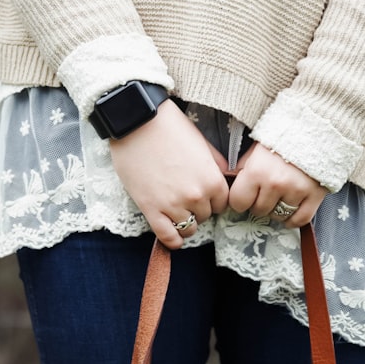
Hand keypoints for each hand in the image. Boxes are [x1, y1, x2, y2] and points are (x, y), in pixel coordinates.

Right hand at [109, 101, 230, 248]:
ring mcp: (173, 205)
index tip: (203, 194)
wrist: (138, 122)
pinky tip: (173, 237)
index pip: (222, 204)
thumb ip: (216, 165)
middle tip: (185, 197)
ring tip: (177, 213)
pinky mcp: (151, 209)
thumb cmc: (170, 128)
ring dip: (185, 223)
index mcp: (212, 180)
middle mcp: (196, 197)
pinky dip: (172, 240)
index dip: (212, 199)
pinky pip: (167, 236)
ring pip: (188, 229)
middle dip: (198, 209)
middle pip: (205, 216)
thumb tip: (227, 176)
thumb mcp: (202, 144)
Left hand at [228, 143, 326, 228]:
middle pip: (258, 211)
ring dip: (276, 210)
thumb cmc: (283, 137)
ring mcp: (296, 191)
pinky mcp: (315, 196)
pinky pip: (300, 219)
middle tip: (265, 191)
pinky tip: (291, 209)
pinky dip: (293, 219)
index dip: (240, 200)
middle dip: (259, 203)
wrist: (316, 128)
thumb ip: (243, 168)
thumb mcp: (256, 148)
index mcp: (256, 171)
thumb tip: (231, 182)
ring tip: (279, 197)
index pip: (238, 202)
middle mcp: (275, 184)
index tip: (245, 195)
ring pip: (278, 216)